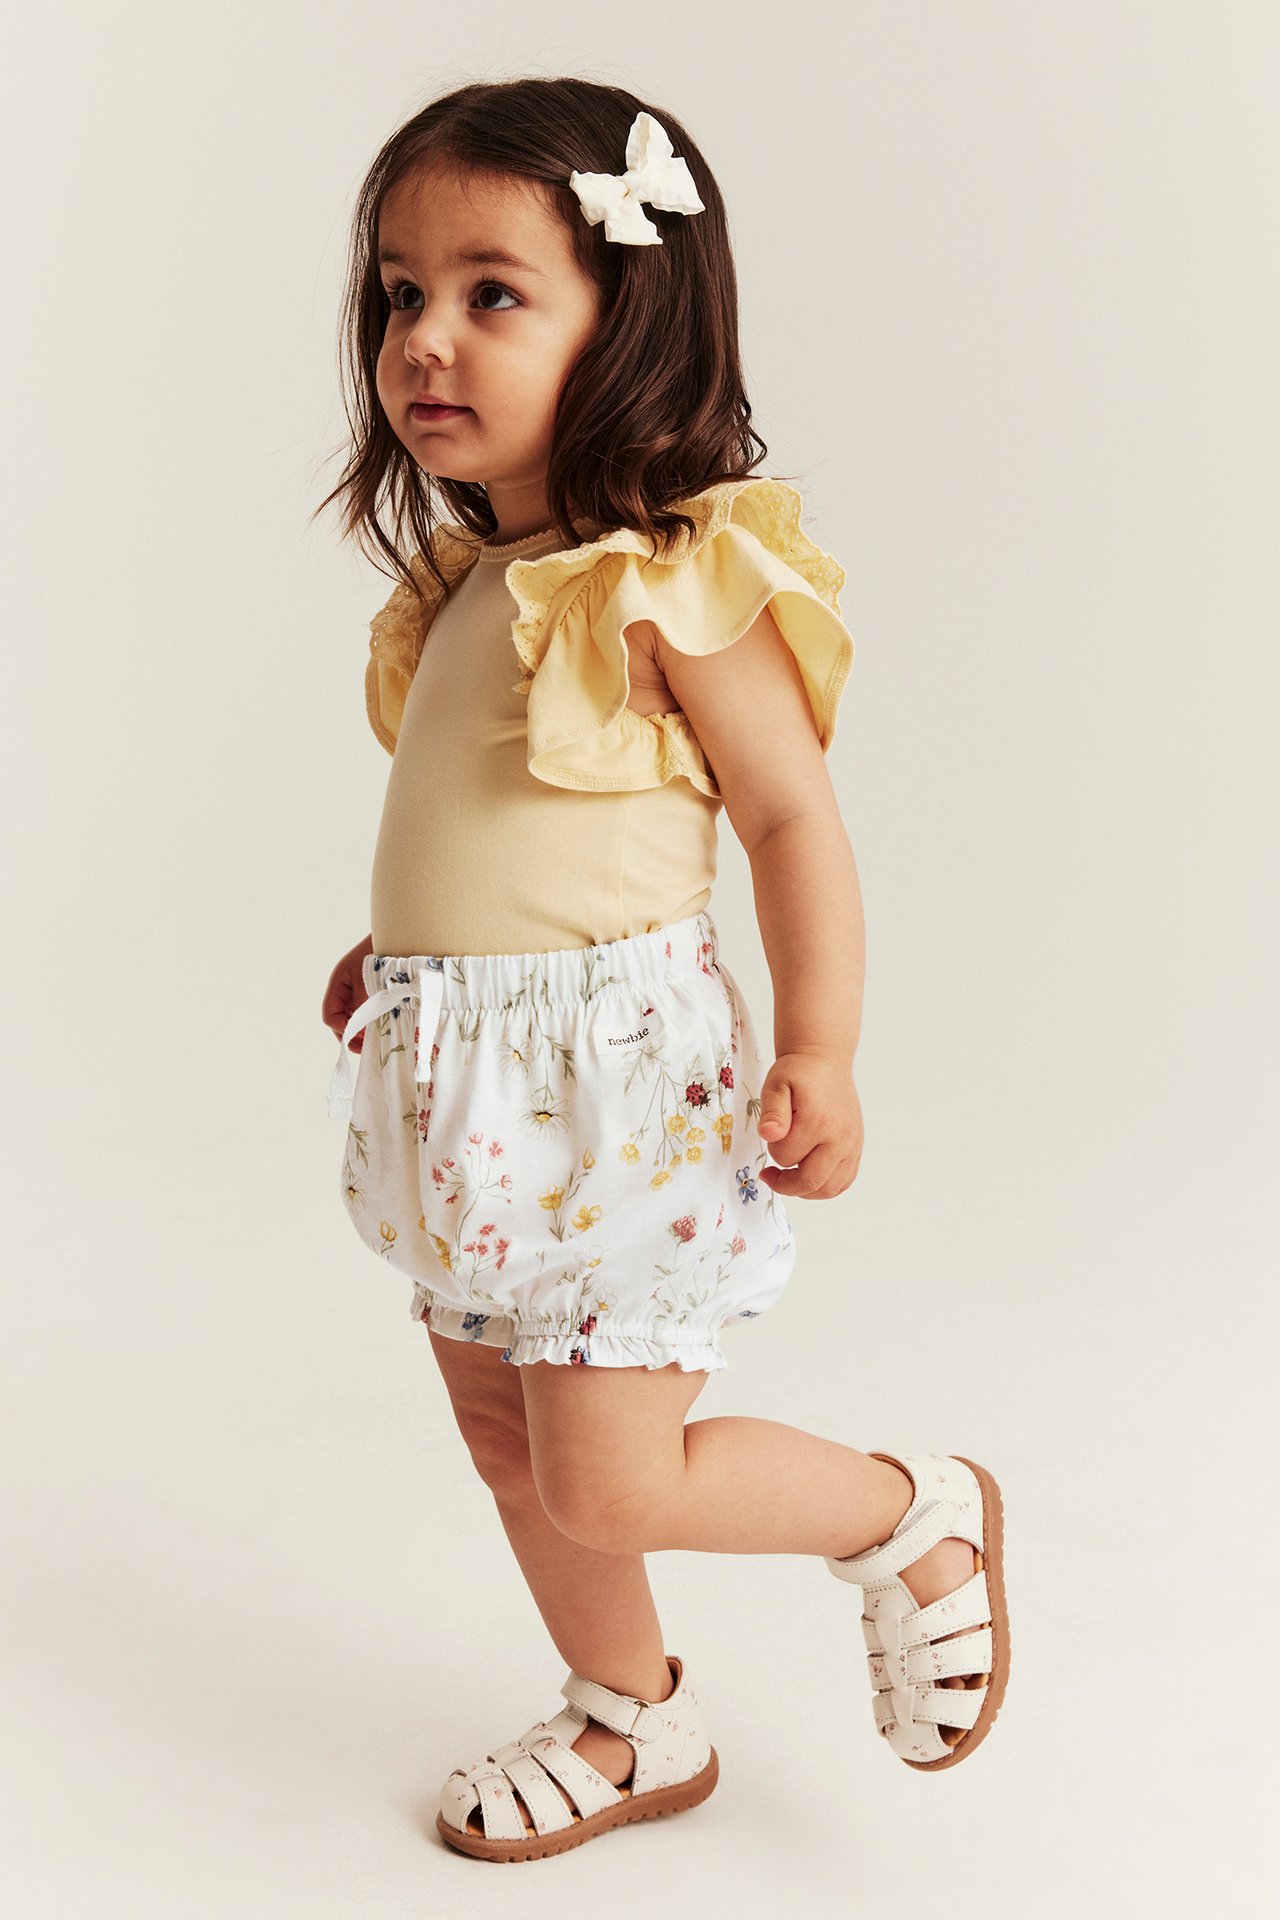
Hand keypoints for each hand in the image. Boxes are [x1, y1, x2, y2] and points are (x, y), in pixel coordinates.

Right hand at [322, 933, 374, 1050]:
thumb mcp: (370, 982)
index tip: (358, 1036)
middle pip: (341, 1020)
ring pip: (355, 1018)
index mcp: (339, 982)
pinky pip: (369, 1011)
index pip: (330, 1015)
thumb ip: (362, 1006)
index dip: (341, 1029)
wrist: (402, 936)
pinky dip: (374, 1021)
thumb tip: (360, 1030)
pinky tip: (385, 1027)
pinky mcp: (375, 991)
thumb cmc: (383, 954)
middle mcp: (347, 988)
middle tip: (367, 1046)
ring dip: (364, 1029)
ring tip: (377, 1039)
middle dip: (352, 1034)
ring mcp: (360, 990)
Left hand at [755, 1049, 863, 1197]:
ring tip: (789, 1176)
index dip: (772, 1152)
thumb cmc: (798, 1072)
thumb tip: (769, 1135)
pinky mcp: (856, 1148)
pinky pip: (844, 1181)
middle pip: (810, 1181)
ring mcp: (852, 1144)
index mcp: (818, 1120)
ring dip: (804, 1189)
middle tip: (769, 1174)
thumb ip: (772, 1112)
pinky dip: (824, 1187)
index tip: (770, 1139)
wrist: (825, 1061)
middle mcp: (840, 1136)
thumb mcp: (776, 1085)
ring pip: (829, 1188)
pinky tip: (809, 1174)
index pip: (786, 1158)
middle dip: (785, 1183)